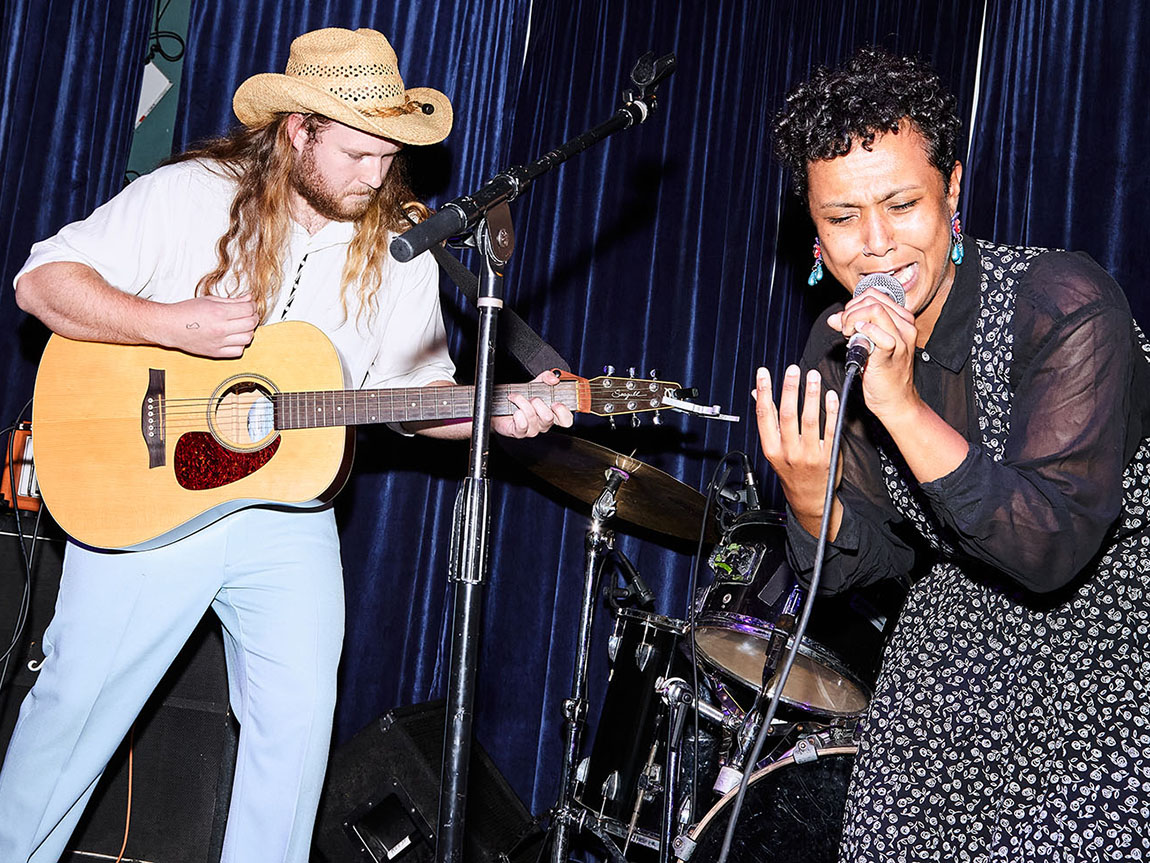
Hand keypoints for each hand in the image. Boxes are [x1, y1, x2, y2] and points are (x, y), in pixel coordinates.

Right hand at [162, 295, 259, 357]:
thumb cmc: (186, 311)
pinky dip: (240, 344)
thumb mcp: (210, 300)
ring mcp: (219, 342)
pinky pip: (238, 351)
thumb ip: (232, 301)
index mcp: (219, 312)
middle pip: (251, 324)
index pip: (248, 309)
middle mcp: (220, 328)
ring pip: (248, 338)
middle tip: (248, 314)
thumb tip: (249, 299)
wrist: (169, 326)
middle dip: (253, 317)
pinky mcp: (216, 353)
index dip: (252, 306)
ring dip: (248, 331)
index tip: (249, 305)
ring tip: (240, 326)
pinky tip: (233, 338)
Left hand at [492, 369, 574, 437]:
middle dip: (538, 403)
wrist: (502, 406)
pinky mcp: (519, 432)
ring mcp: (532, 430)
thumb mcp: (536, 384)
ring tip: (517, 398)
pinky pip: (522, 424)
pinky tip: (514, 410)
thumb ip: (547, 378)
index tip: (556, 403)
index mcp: (552, 414)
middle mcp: (543, 424)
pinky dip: (517, 414)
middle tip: (531, 397)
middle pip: (548, 418)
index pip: (566, 420)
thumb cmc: (521, 398)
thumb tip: (554, 379)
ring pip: (532, 417)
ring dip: (522, 403)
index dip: (563, 412)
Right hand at [753, 365, 841, 535]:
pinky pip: (830, 429)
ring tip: (812, 376)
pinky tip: (830, 396)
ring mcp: (809, 454)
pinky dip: (831, 411)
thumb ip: (769, 422)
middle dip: (789, 389)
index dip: (763, 392)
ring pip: (810, 420)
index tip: (763, 374)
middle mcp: (788, 451)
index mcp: (772, 449)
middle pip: (788, 415)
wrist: (811, 499)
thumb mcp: (774, 450)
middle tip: (793, 370)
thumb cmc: (792, 472)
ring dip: (811, 395)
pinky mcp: (827, 455)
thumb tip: (758, 395)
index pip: (765, 415)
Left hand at [828, 287, 917, 419]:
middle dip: (851, 311)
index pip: (875, 294)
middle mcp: (905, 326)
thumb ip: (852, 327)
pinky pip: (879, 333)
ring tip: (848, 335)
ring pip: (875, 310)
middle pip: (873, 300)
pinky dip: (864, 332)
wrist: (895, 400)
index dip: (854, 303)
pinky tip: (856, 340)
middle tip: (844, 329)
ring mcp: (901, 339)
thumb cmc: (883, 373)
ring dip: (854, 319)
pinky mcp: (893, 354)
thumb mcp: (867, 344)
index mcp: (901, 320)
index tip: (846, 319)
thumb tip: (834, 318)